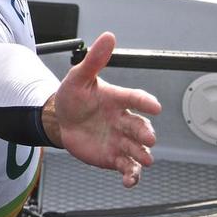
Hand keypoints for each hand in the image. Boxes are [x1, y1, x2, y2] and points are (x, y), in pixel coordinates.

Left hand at [42, 32, 161, 186]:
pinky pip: (127, 167)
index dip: (145, 101)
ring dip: (143, 156)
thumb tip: (108, 36)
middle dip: (146, 133)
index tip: (156, 106)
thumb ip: (94, 59)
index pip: (135, 98)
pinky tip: (129, 181)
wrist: (60, 119)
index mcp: (118, 99)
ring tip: (145, 160)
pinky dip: (131, 175)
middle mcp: (123, 120)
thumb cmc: (73, 96)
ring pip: (138, 149)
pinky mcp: (114, 157)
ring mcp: (120, 139)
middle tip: (149, 138)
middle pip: (140, 126)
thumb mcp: (79, 77)